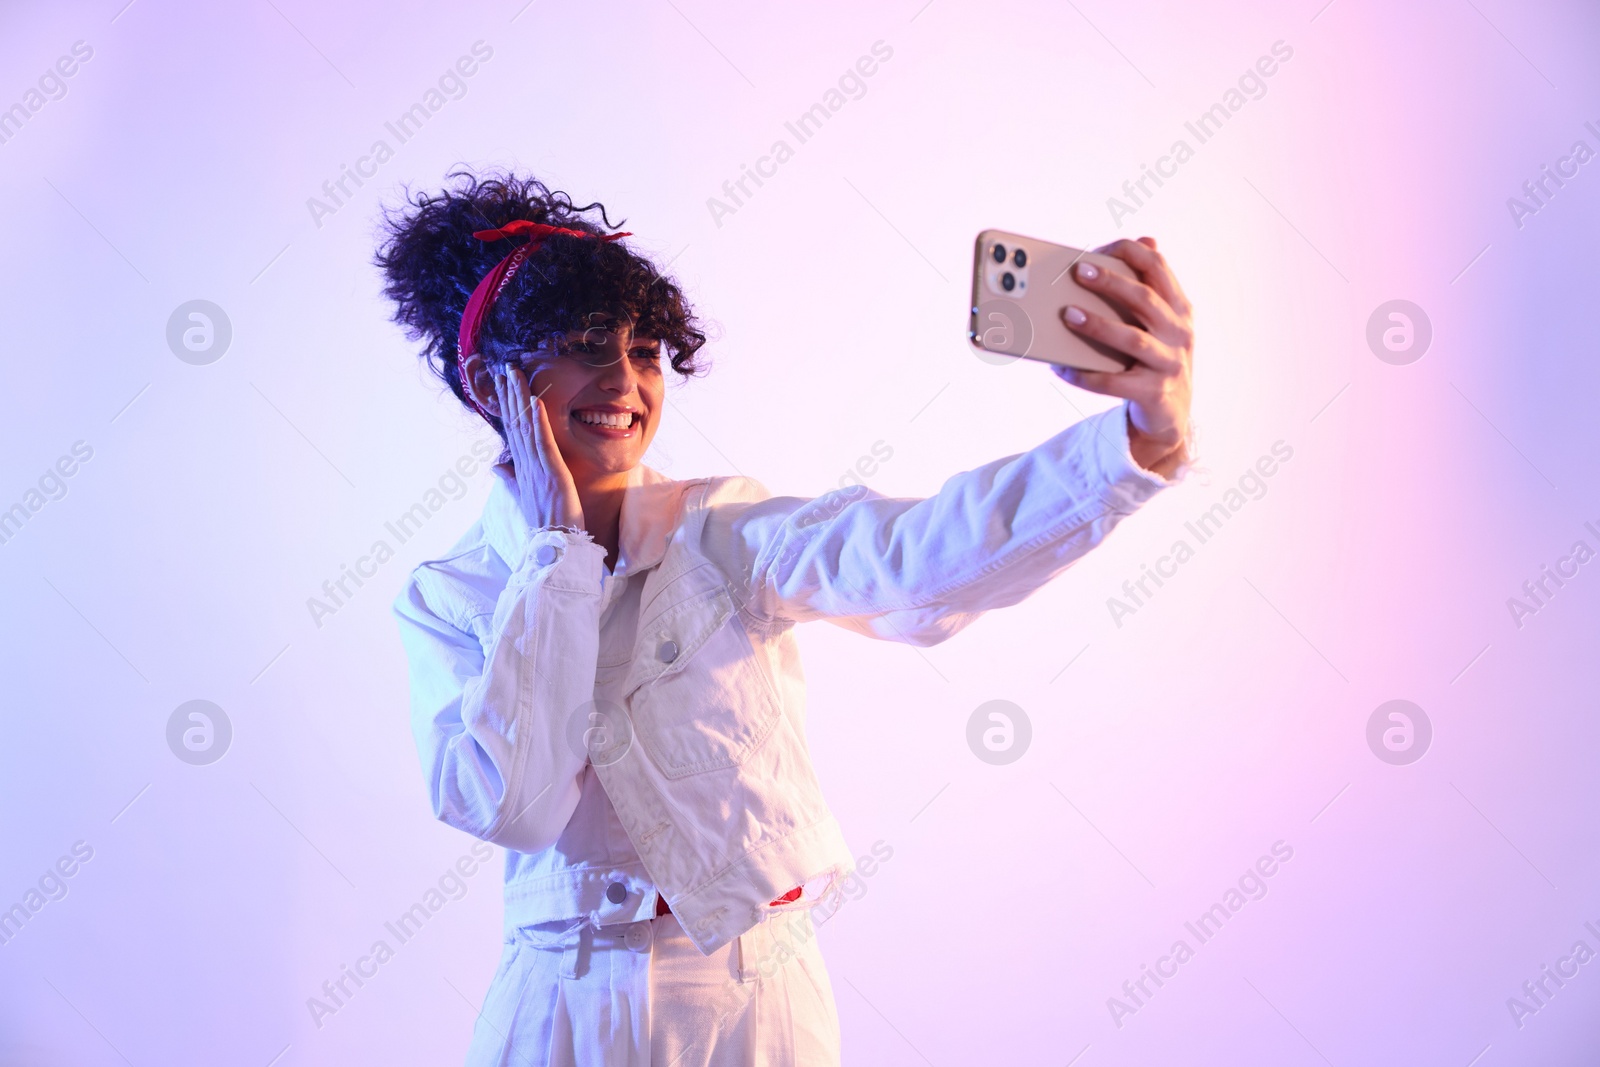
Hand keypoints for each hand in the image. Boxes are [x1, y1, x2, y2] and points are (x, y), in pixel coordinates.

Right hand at [493, 364, 584, 534]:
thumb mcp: (526, 498)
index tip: (501, 384)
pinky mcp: (552, 473)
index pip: (512, 431)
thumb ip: (511, 480)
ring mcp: (537, 469)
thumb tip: (496, 467)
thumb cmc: (545, 524)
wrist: (554, 547)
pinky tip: (534, 403)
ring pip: (525, 427)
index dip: (507, 406)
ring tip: (515, 375)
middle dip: (509, 394)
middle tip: (504, 367)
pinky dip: (539, 422)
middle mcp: (526, 466)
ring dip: (520, 399)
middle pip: (515, 423)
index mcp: (522, 469)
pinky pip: (544, 443)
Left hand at [1054, 236, 1193, 477]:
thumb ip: (1152, 286)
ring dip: (1098, 325)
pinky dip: (1086, 375)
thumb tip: (1146, 240)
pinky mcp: (1153, 392)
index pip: (1158, 267)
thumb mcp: (1161, 323)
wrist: (1171, 414)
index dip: (1130, 253)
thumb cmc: (1156, 358)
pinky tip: (1062, 368)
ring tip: (1068, 315)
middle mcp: (1178, 332)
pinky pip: (1115, 382)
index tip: (1100, 248)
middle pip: (1144, 299)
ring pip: (1132, 339)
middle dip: (1111, 283)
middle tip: (1079, 272)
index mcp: (1178, 308)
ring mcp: (1169, 363)